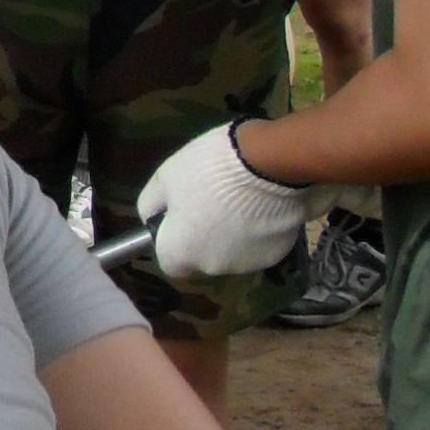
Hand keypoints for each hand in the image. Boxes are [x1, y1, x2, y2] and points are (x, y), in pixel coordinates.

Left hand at [137, 124, 318, 280]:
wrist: (268, 161)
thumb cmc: (209, 168)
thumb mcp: (165, 176)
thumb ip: (152, 205)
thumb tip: (154, 218)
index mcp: (180, 254)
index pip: (170, 262)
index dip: (174, 240)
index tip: (182, 216)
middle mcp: (212, 268)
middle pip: (202, 259)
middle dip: (204, 237)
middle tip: (214, 202)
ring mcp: (247, 264)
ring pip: (232, 254)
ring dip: (233, 236)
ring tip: (242, 201)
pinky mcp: (277, 254)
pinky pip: (260, 246)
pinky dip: (259, 232)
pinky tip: (264, 206)